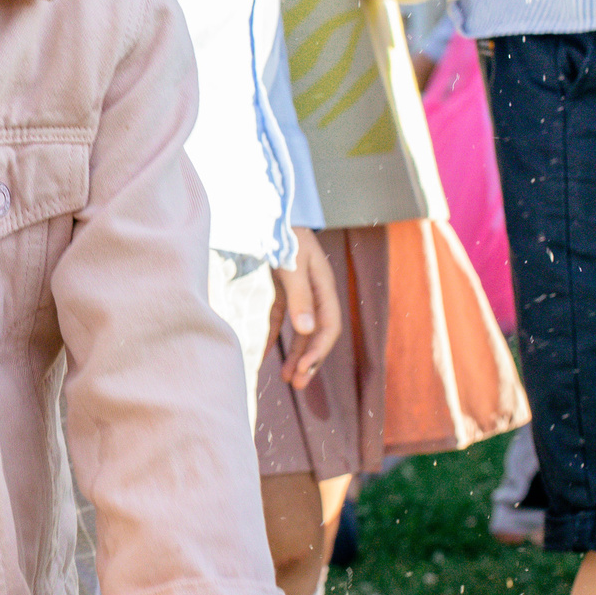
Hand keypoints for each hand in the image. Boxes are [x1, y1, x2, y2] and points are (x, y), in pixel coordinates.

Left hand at [271, 229, 340, 390]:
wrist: (266, 210)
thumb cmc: (282, 234)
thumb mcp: (291, 264)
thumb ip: (299, 296)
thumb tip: (307, 330)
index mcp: (324, 285)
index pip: (329, 326)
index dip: (319, 349)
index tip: (304, 368)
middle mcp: (315, 291)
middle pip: (317, 332)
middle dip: (309, 359)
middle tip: (298, 384)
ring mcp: (299, 291)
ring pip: (301, 329)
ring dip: (296, 353)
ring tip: (288, 379)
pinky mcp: (282, 289)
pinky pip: (281, 319)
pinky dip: (277, 337)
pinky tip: (269, 356)